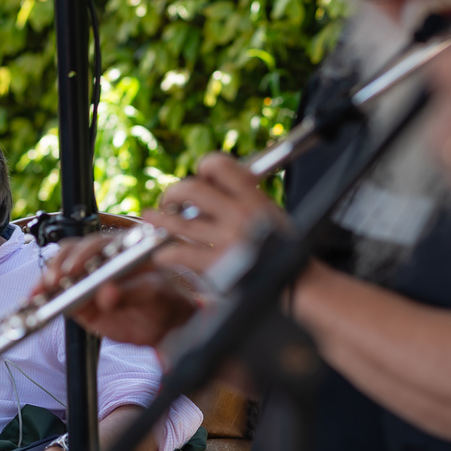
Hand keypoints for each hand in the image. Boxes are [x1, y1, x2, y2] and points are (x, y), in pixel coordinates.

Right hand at [34, 234, 197, 346]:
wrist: (164, 325)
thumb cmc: (163, 300)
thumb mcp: (153, 294)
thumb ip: (131, 292)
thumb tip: (106, 293)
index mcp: (120, 250)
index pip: (97, 244)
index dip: (83, 254)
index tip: (75, 268)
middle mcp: (100, 260)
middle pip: (72, 254)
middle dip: (60, 266)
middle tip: (55, 280)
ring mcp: (87, 279)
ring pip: (61, 271)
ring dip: (48, 280)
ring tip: (41, 292)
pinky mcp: (79, 301)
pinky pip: (59, 296)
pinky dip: (45, 297)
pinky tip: (35, 301)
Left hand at [147, 152, 287, 274]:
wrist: (298, 285)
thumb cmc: (286, 252)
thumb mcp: (272, 214)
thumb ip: (248, 197)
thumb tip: (223, 182)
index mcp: (253, 199)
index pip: (221, 166)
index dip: (206, 165)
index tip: (200, 173)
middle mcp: (238, 216)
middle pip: (192, 188)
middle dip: (174, 191)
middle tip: (170, 199)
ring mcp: (225, 240)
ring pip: (178, 221)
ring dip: (160, 219)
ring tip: (153, 218)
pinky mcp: (216, 265)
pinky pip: (180, 253)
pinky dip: (166, 254)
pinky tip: (163, 255)